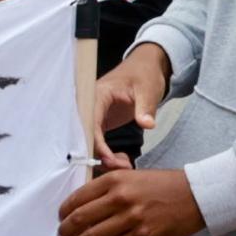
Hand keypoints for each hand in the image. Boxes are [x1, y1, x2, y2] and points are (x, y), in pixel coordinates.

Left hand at [56, 164, 204, 235]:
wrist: (196, 194)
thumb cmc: (164, 185)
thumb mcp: (133, 176)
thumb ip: (109, 186)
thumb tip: (85, 204)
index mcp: (115, 179)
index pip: (79, 197)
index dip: (64, 211)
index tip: (60, 218)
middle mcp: (120, 197)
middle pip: (81, 218)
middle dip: (66, 230)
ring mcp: (131, 218)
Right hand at [79, 44, 170, 173]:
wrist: (145, 68)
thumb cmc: (144, 74)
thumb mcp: (148, 89)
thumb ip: (145, 107)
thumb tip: (147, 124)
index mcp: (98, 94)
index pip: (90, 122)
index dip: (97, 143)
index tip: (109, 159)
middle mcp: (91, 106)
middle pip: (87, 135)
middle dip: (100, 155)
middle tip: (120, 167)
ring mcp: (94, 115)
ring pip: (91, 142)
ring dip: (105, 157)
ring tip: (125, 166)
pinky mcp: (100, 123)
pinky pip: (98, 142)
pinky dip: (107, 154)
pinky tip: (122, 161)